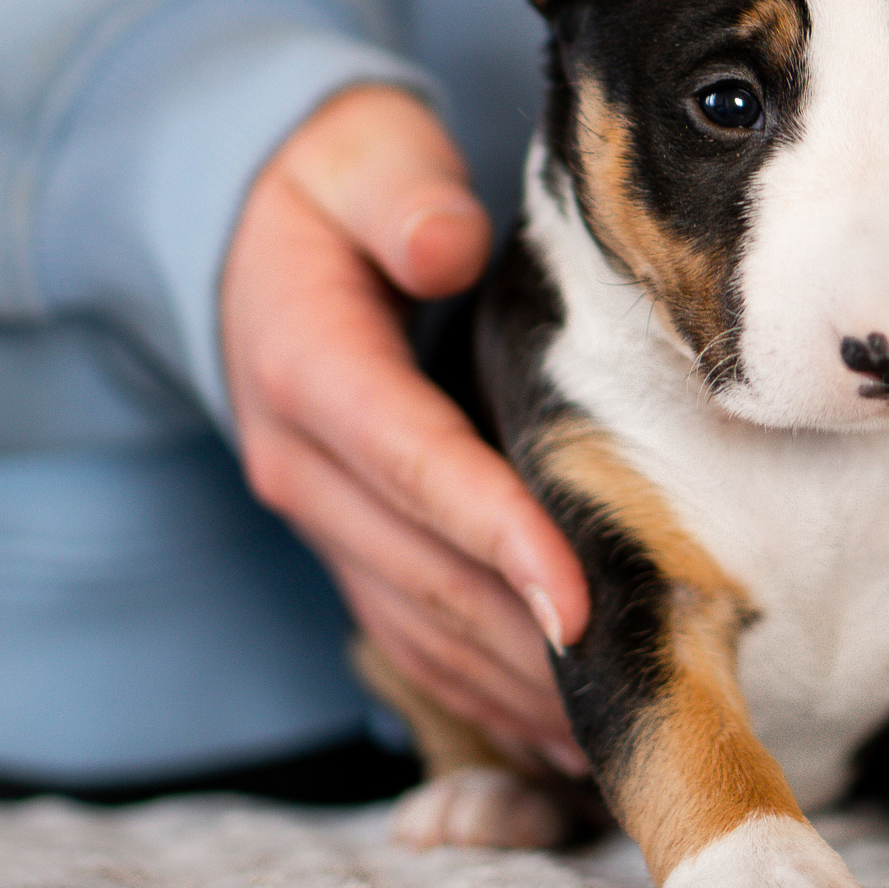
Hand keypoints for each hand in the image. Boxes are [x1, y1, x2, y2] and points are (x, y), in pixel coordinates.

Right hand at [222, 84, 589, 771]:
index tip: (578, 597)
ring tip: (610, 728)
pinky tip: (554, 731)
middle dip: (524, 636)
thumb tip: (445, 247)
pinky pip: (407, 633)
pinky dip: (476, 688)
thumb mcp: (364, 156)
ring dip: (506, 682)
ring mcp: (316, 515)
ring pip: (412, 623)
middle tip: (636, 686)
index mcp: (306, 366)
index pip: (413, 464)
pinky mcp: (343, 542)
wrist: (252, 230)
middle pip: (420, 570)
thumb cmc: (341, 185)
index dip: (498, 534)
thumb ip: (406, 197)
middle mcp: (298, 460)